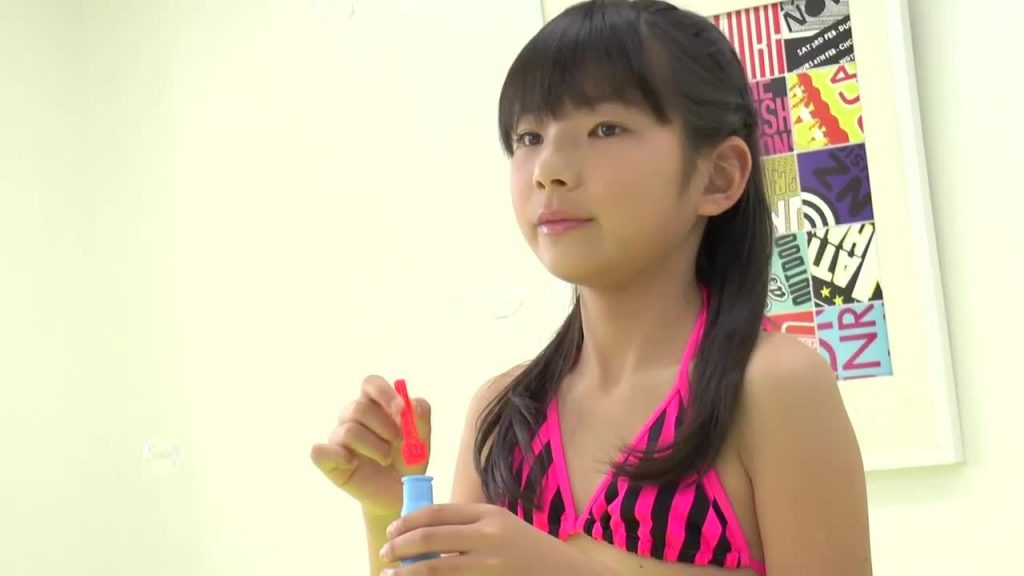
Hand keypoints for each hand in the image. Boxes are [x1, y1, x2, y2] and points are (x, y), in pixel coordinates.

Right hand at [310, 375, 430, 516]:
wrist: (400, 493)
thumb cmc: (408, 461)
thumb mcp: (422, 438)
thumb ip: (420, 415)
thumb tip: (409, 403)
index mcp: (375, 404)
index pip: (371, 383)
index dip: (384, 392)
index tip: (400, 410)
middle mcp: (353, 417)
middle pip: (358, 408)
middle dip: (383, 426)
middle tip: (398, 441)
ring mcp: (338, 437)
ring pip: (349, 431)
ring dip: (374, 447)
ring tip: (386, 459)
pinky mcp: (328, 459)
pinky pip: (319, 451)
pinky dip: (339, 457)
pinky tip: (353, 464)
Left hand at [379, 503, 585, 575]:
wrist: (565, 573)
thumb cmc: (528, 550)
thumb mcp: (501, 526)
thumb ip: (469, 526)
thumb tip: (423, 531)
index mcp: (488, 514)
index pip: (436, 513)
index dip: (407, 521)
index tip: (391, 531)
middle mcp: (487, 536)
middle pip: (429, 538)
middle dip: (399, 546)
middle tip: (385, 554)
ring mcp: (489, 565)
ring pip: (434, 568)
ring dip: (407, 572)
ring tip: (390, 575)